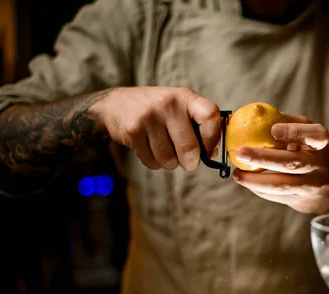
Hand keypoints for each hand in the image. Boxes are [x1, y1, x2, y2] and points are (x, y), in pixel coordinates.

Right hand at [90, 87, 219, 169]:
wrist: (115, 104)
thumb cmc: (157, 110)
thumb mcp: (179, 107)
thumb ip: (198, 126)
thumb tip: (213, 153)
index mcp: (185, 97)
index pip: (210, 116)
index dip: (213, 138)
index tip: (209, 151)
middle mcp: (168, 103)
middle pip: (189, 147)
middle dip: (190, 162)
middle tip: (188, 163)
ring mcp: (149, 116)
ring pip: (169, 159)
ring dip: (169, 162)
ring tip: (163, 150)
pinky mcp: (133, 131)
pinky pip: (152, 161)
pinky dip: (154, 162)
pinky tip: (149, 149)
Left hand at [232, 113, 328, 213]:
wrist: (327, 187)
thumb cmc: (308, 151)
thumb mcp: (305, 134)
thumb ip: (283, 122)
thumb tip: (246, 114)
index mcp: (320, 143)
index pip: (313, 135)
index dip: (294, 132)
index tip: (272, 130)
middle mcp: (319, 164)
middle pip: (292, 162)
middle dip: (263, 158)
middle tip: (241, 153)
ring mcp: (311, 185)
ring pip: (281, 183)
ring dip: (255, 179)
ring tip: (237, 174)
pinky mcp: (300, 200)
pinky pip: (275, 194)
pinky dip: (258, 188)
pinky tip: (245, 181)